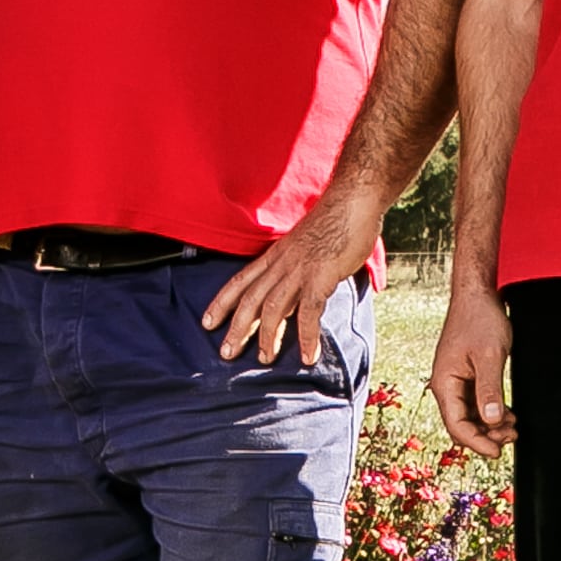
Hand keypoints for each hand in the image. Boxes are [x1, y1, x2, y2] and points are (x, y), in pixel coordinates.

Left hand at [200, 189, 387, 366]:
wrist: (353, 200)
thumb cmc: (335, 220)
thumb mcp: (304, 243)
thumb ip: (296, 265)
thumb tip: (297, 286)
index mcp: (275, 255)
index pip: (240, 280)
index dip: (221, 302)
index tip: (207, 322)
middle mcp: (281, 263)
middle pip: (250, 299)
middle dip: (237, 328)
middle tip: (227, 353)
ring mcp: (300, 270)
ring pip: (273, 308)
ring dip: (267, 336)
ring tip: (264, 360)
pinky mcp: (321, 276)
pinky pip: (309, 312)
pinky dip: (306, 336)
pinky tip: (307, 356)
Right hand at [428, 283, 513, 457]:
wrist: (478, 295)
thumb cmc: (480, 319)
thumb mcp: (489, 355)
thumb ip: (489, 390)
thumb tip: (490, 420)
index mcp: (445, 382)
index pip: (457, 425)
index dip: (478, 443)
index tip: (498, 452)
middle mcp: (446, 385)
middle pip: (462, 425)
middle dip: (486, 435)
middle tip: (512, 436)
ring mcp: (455, 381)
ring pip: (470, 416)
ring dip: (490, 425)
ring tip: (513, 426)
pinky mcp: (466, 376)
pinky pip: (475, 403)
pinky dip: (491, 412)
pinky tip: (507, 414)